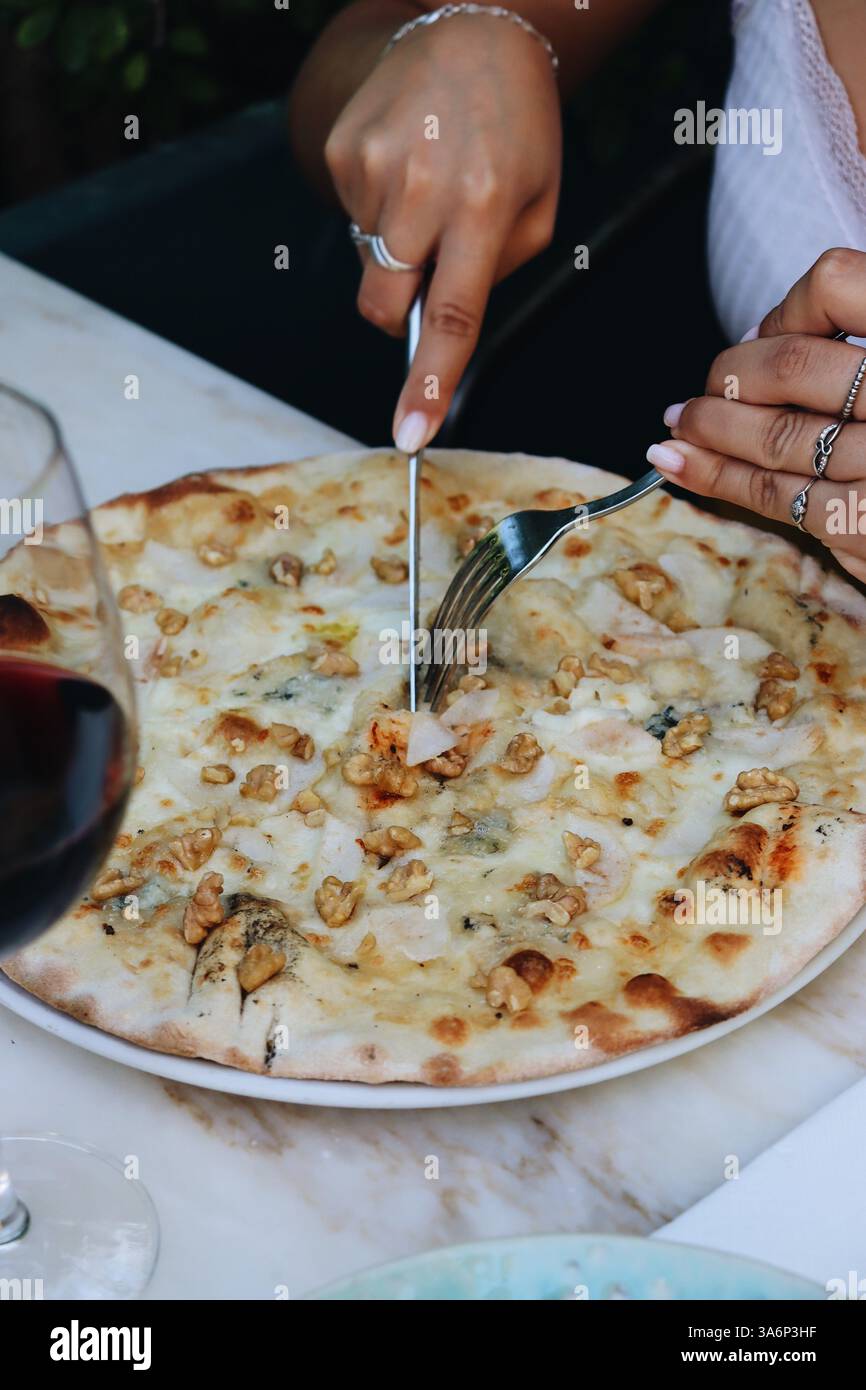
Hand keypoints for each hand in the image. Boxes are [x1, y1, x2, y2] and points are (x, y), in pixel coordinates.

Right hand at [324, 12, 561, 451]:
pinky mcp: (341, 150)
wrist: (473, 31)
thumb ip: (496, 273)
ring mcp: (372, 168)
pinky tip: (407, 165)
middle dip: (400, 316)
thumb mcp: (538, 205)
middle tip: (431, 269)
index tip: (409, 432)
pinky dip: (379, 211)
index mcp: (484, 207)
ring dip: (397, 249)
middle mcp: (422, 188)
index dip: (428, 382)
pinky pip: (352, 220)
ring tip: (431, 185)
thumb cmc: (517, 128)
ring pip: (369, 265)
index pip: (452, 316)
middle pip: (384, 306)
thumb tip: (438, 324)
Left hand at [647, 248, 865, 582]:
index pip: (836, 285)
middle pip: (793, 369)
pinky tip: (683, 467)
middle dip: (731, 378)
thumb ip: (863, 334)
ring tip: (679, 427)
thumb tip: (770, 336)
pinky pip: (781, 498)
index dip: (786, 309)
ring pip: (777, 439)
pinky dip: (721, 480)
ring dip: (710, 431)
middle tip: (705, 391)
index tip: (763, 334)